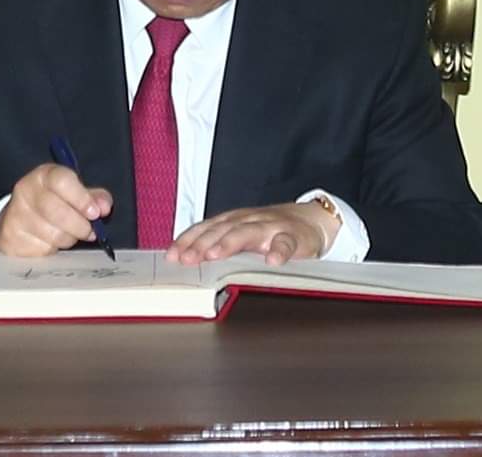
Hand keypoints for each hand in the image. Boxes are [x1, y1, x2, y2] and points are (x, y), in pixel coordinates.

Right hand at [0, 163, 110, 257]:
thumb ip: (93, 197)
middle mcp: (26, 191)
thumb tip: (104, 206)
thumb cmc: (51, 204)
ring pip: (52, 234)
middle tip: (89, 231)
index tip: (95, 213)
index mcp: (43, 175)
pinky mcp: (12, 238)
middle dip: (79, 225)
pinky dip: (54, 250)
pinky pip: (42, 250)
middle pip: (57, 211)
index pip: (61, 181)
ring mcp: (16, 215)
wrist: (15, 221)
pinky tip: (53, 243)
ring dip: (69, 239)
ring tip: (70, 235)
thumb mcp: (73, 194)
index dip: (82, 198)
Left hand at [166, 200, 336, 264]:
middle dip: (202, 243)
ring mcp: (271, 227)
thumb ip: (218, 244)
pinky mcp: (293, 237)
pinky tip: (272, 261)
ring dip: (230, 242)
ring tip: (216, 255)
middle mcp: (249, 220)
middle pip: (222, 229)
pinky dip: (279, 251)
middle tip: (188, 258)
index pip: (206, 228)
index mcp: (233, 221)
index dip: (188, 240)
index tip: (172, 255)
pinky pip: (286, 243)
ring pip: (248, 232)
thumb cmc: (269, 231)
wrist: (310, 220)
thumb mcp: (241, 234)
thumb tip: (185, 260)